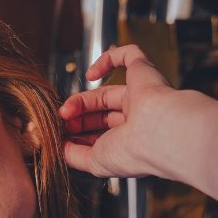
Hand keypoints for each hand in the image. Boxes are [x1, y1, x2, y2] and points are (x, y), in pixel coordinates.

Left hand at [58, 44, 174, 179]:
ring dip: (80, 100)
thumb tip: (59, 146)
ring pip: (106, 92)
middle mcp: (138, 120)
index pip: (100, 135)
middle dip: (77, 118)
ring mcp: (142, 95)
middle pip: (100, 114)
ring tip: (65, 111)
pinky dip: (106, 59)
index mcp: (130, 142)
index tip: (60, 138)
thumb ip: (74, 155)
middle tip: (61, 123)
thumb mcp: (94, 161)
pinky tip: (90, 75)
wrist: (159, 134)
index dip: (79, 135)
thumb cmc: (131, 152)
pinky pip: (127, 55)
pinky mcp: (144, 71)